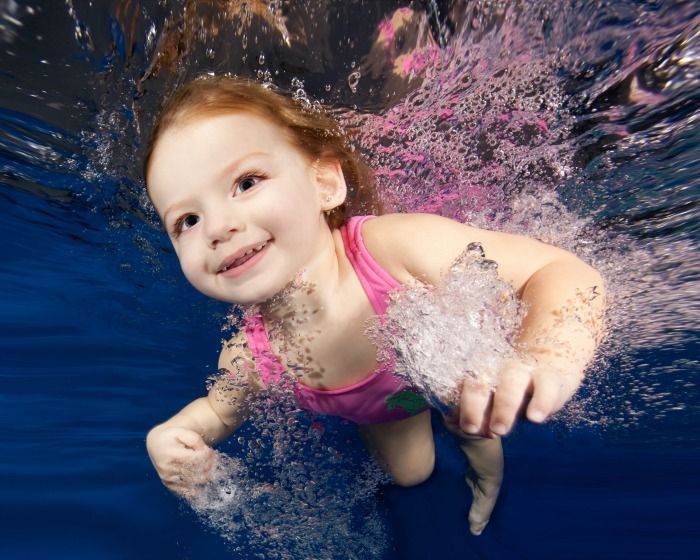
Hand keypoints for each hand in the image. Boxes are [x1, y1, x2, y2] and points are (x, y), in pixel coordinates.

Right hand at [146, 426, 215, 496]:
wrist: (156, 444)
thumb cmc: (172, 437)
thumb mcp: (183, 432)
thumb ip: (195, 440)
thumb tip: (204, 452)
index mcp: (172, 455)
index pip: (196, 460)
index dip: (208, 457)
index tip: (214, 452)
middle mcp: (168, 469)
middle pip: (196, 472)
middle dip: (210, 467)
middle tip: (216, 461)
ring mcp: (168, 479)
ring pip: (193, 483)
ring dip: (206, 477)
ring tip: (212, 469)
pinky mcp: (169, 485)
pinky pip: (186, 492)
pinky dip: (197, 490)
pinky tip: (205, 485)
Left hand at [457, 359, 581, 437]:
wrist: (549, 371)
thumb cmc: (510, 390)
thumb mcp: (491, 400)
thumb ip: (473, 409)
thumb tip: (450, 417)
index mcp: (479, 370)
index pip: (462, 386)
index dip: (457, 404)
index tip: (456, 424)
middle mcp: (498, 367)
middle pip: (481, 382)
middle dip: (474, 406)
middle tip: (471, 430)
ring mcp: (525, 370)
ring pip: (512, 382)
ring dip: (504, 406)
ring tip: (499, 430)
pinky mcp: (551, 377)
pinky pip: (547, 386)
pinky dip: (541, 401)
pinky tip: (535, 418)